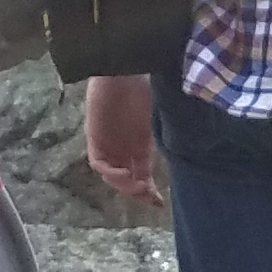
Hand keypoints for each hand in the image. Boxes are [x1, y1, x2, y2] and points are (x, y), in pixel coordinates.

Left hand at [84, 75, 163, 206]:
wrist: (124, 68)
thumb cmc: (142, 86)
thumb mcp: (154, 120)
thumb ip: (158, 141)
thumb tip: (178, 155)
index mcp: (136, 143)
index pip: (139, 174)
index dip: (147, 191)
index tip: (160, 203)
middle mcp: (119, 146)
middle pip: (124, 178)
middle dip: (136, 192)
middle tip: (150, 199)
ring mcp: (105, 142)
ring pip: (110, 174)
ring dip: (124, 185)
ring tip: (137, 186)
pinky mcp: (94, 135)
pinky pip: (99, 163)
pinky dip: (112, 172)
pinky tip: (125, 173)